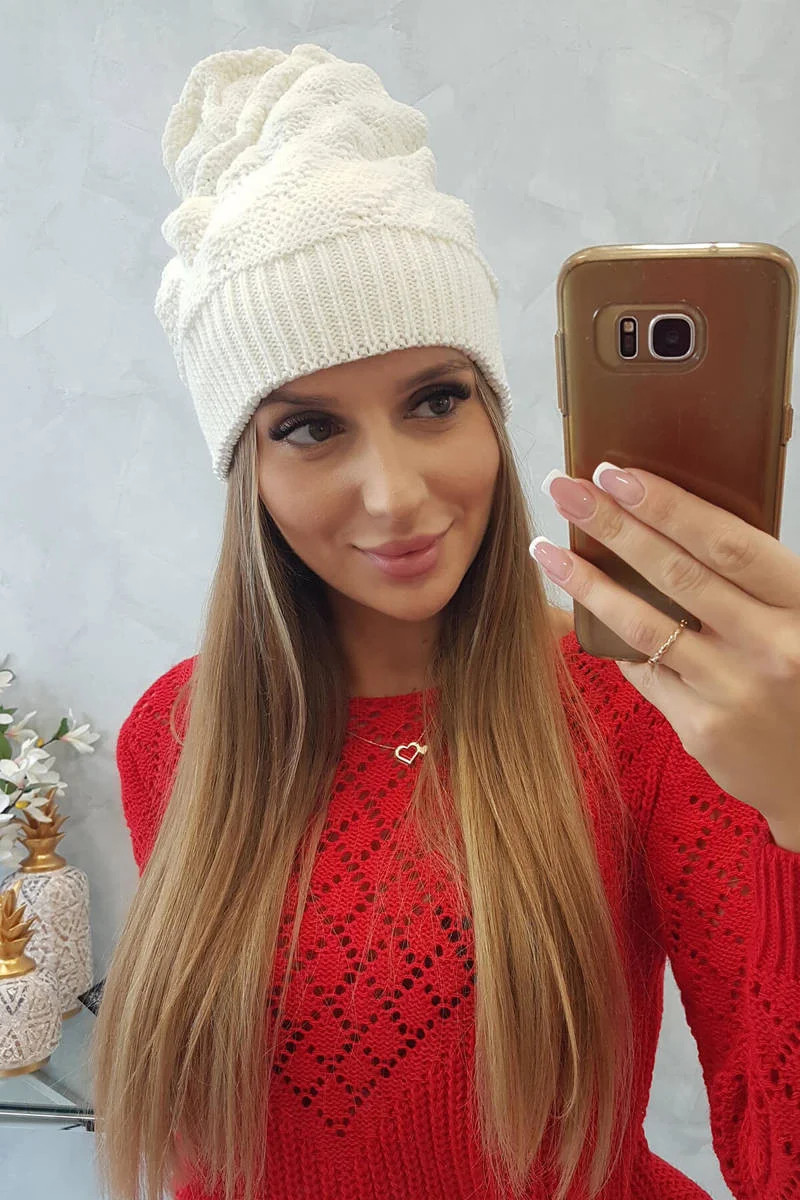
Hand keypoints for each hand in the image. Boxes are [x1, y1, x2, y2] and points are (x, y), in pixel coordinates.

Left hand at [531, 462, 799, 846]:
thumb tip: (668, 519)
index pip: (727, 543)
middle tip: (563, 489)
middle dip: (613, 526)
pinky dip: (613, 636)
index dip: (668, 506)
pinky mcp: (703, 728)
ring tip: (545, 550)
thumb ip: (754, 580)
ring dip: (588, 582)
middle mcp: (774, 646)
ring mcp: (735, 691)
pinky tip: (580, 609)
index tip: (616, 473)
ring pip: (645, 624)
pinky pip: (645, 671)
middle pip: (677, 574)